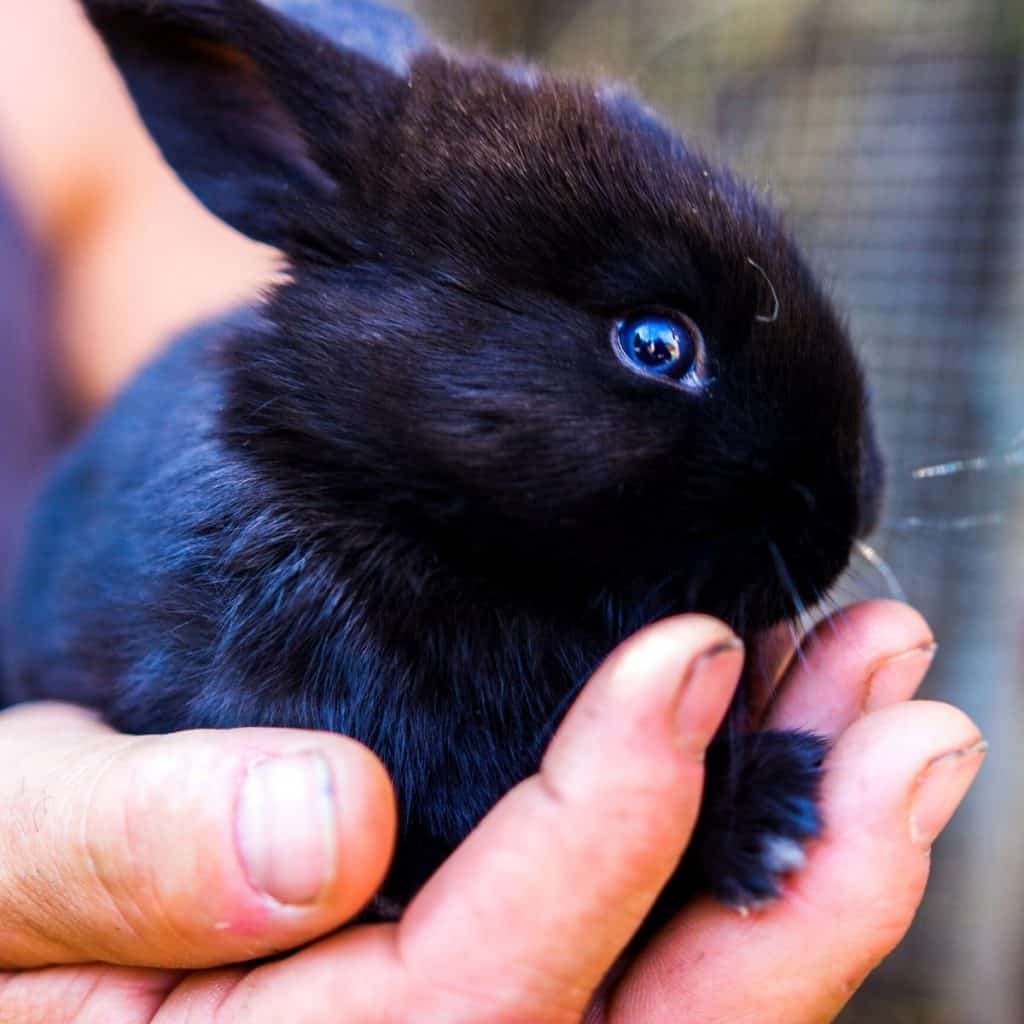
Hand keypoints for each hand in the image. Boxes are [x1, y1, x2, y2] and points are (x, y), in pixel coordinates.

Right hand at [0, 602, 981, 1022]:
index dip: (604, 830)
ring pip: (685, 992)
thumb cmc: (2, 871)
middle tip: (912, 723)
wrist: (28, 874)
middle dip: (801, 880)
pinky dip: (747, 841)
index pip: (478, 992)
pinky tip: (799, 733)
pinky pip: (658, 945)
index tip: (690, 660)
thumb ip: (124, 852)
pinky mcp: (506, 975)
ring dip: (808, 843)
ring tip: (892, 704)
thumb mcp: (11, 843)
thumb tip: (318, 828)